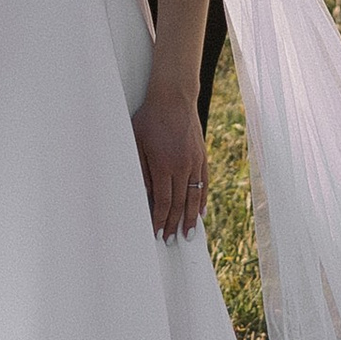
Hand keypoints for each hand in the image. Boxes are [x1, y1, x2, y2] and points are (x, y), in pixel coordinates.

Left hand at [132, 82, 208, 241]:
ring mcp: (195, 162)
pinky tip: (201, 212)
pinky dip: (202, 200)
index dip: (160, 220)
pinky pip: (203, 184)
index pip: (163, 202)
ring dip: (191, 218)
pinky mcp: (202, 156)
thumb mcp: (137, 143)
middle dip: (175, 225)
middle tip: (171, 241)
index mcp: (164, 165)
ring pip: (194, 197)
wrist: (173, 98)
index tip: (157, 233)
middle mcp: (182, 166)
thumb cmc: (149, 119)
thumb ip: (142, 171)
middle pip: (180, 204)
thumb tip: (146, 196)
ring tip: (189, 235)